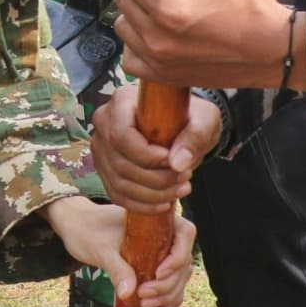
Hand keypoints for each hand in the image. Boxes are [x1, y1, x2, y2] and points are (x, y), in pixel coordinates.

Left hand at [41, 196, 196, 306]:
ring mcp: (162, 253)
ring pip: (180, 277)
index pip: (185, 233)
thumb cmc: (89, 230)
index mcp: (157, 219)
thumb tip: (128, 293)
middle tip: (143, 294)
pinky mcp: (155, 268)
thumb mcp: (101, 248)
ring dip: (168, 294)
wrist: (78, 228)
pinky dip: (168, 300)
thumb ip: (117, 268)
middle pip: (183, 262)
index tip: (158, 273)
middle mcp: (165, 235)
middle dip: (168, 283)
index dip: (178, 255)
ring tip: (145, 302)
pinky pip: (172, 286)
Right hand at [90, 83, 222, 211]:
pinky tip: (165, 203)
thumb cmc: (190, 116)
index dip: (146, 156)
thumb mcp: (204, 118)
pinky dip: (142, 205)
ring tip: (180, 189)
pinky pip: (117, 194)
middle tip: (185, 178)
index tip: (173, 162)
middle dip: (156, 179)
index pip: (121, 135)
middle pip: (121, 163)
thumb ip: (195, 136)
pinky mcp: (105, 168)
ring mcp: (101, 147)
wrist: (183, 126)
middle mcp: (104, 122)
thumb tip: (177, 163)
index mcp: (122, 101)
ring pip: (119, 183)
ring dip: (153, 195)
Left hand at [117, 0, 301, 89]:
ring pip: (123, 28)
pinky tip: (154, 35)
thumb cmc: (254, 4)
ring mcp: (159, 61)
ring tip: (159, 9)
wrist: (274, 50)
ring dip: (136, 15)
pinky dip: (137, 46)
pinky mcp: (165, 77)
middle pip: (124, 1)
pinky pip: (130, 59)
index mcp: (171, 9)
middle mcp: (158, 38)